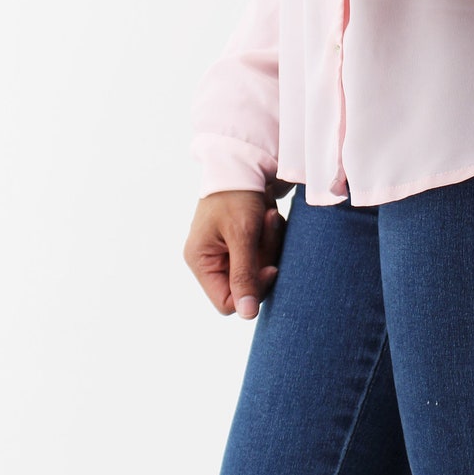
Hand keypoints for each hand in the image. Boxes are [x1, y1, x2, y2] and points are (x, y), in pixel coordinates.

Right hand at [183, 181, 289, 321]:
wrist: (244, 160)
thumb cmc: (237, 194)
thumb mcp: (242, 235)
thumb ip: (244, 275)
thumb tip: (247, 315)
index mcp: (201, 261)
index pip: (227, 302)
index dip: (252, 290)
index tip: (270, 268)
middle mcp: (211, 259)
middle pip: (247, 284)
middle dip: (264, 259)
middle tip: (269, 228)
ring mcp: (227, 250)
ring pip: (259, 268)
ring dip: (270, 244)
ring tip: (269, 216)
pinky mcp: (244, 240)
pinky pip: (265, 253)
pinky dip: (272, 236)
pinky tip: (270, 215)